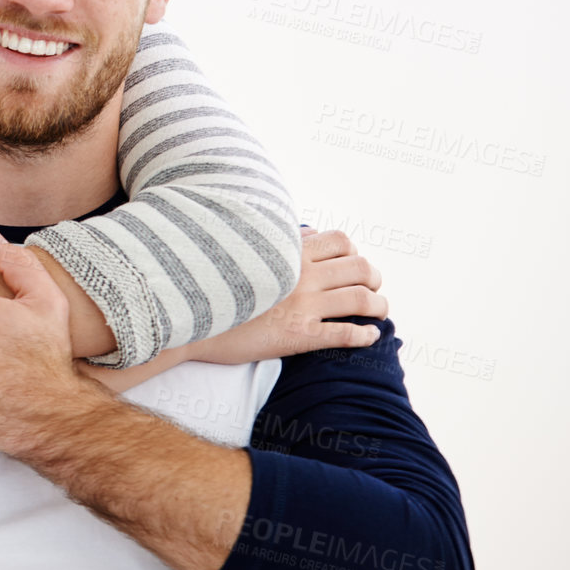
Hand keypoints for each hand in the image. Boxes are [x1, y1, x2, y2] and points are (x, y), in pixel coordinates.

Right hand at [179, 227, 387, 363]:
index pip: (341, 241)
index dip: (355, 253)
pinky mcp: (299, 336)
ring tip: (378, 311)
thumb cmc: (215, 285)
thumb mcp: (245, 251)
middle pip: (360, 268)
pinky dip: (365, 335)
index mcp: (289, 253)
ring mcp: (302, 306)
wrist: (190, 319)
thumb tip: (307, 233)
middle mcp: (301, 276)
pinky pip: (345, 334)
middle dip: (374, 278)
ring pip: (361, 300)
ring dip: (378, 305)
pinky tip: (369, 337)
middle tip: (373, 287)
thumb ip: (279, 243)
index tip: (353, 265)